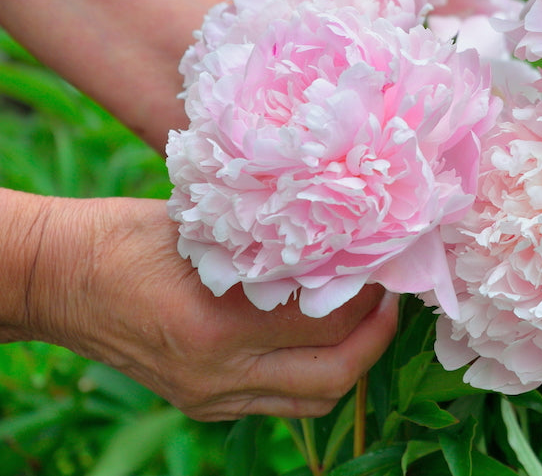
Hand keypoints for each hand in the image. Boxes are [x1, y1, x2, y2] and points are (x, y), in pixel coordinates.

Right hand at [20, 194, 398, 420]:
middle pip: (332, 377)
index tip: (387, 261)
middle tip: (392, 298)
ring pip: (311, 400)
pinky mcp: (203, 405)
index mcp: (216, 327)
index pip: (326, 321)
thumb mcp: (207, 228)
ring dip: (351, 361)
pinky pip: (279, 400)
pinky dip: (312, 371)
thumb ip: (273, 246)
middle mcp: (217, 375)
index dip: (367, 292)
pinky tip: (323, 333)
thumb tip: (345, 243)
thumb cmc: (126, 237)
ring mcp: (210, 398)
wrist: (58, 279)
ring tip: (368, 316)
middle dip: (376, 339)